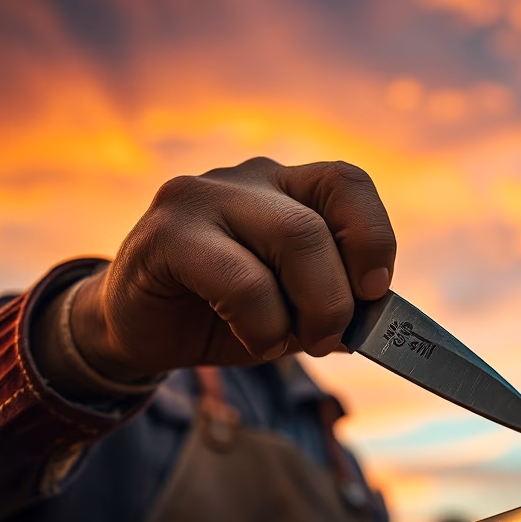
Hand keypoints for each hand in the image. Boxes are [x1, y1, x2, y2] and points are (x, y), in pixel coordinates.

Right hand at [66, 158, 396, 382]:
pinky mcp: (165, 234)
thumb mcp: (295, 310)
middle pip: (320, 223)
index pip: (348, 184)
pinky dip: (264, 322)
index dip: (373, 237)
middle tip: (328, 338)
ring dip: (309, 308)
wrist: (140, 329)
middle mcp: (248, 179)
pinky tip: (256, 339)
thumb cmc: (228, 314)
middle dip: (338, 296)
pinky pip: (242, 279)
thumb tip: (379, 318)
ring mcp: (202, 197)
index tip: (374, 291)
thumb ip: (337, 304)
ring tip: (290, 342)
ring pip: (294, 239)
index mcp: (288, 187)